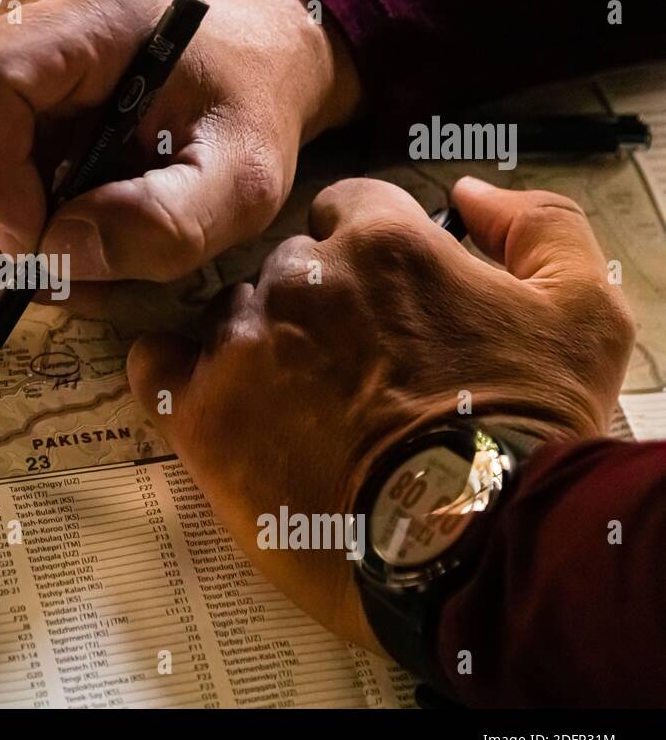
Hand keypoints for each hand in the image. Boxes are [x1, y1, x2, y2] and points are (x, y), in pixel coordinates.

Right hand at [0, 0, 358, 296]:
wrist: (262, 58)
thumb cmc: (256, 107)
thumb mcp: (244, 181)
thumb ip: (165, 223)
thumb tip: (58, 251)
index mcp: (92, 18)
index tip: (38, 239)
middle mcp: (34, 22)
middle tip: (64, 272)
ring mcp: (16, 55)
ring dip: (10, 231)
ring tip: (82, 262)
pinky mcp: (15, 91)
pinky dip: (20, 218)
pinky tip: (77, 236)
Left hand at [126, 177, 634, 650]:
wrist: (474, 545)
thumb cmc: (529, 435)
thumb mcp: (581, 312)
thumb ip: (535, 223)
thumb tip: (469, 195)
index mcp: (381, 242)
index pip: (348, 206)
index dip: (364, 250)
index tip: (377, 299)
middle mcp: (300, 278)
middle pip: (288, 265)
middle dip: (315, 302)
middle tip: (349, 368)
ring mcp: (242, 345)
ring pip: (231, 315)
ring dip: (256, 343)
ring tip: (296, 405)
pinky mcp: (201, 414)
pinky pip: (158, 367)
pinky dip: (178, 375)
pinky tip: (210, 401)